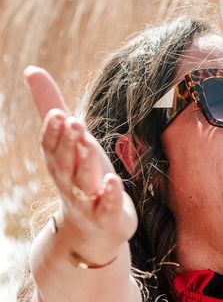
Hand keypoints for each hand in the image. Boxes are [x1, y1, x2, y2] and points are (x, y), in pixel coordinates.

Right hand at [24, 66, 137, 261]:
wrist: (93, 231)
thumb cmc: (83, 177)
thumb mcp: (70, 143)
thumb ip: (52, 108)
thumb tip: (31, 69)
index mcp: (60, 164)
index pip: (51, 147)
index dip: (53, 132)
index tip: (57, 113)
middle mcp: (70, 182)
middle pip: (65, 163)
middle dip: (68, 144)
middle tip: (73, 122)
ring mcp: (89, 201)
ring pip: (84, 182)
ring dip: (86, 164)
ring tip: (89, 145)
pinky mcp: (109, 216)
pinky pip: (108, 206)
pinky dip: (110, 194)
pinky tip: (113, 180)